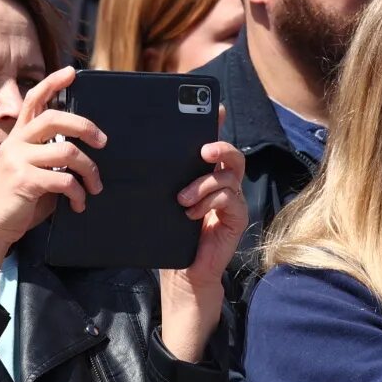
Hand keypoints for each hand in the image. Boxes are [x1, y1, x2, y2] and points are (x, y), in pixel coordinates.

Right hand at [0, 67, 103, 277]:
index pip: (33, 101)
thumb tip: (80, 153)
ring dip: (88, 170)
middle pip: (55, 118)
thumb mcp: (30, 171)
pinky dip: (78, 193)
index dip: (52, 83)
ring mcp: (18, 161)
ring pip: (67, 151)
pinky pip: (63, 180)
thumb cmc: (17, 201)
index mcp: (17, 137)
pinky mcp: (24, 181)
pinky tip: (79, 204)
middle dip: (85, 126)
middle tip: (103, 142)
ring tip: (95, 186)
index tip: (71, 72)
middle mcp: (16, 143)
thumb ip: (47, 157)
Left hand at [156, 137, 246, 360]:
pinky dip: (209, 202)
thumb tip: (145, 152)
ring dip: (203, 184)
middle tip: (202, 150)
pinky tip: (192, 214)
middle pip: (231, 154)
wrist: (183, 274)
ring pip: (228, 176)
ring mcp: (231, 201)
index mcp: (204, 176)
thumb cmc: (171, 235)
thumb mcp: (164, 201)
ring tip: (182, 200)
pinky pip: (229, 198)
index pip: (213, 144)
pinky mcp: (236, 218)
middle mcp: (222, 185)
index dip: (215, 123)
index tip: (212, 107)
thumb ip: (166, 179)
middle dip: (219, 146)